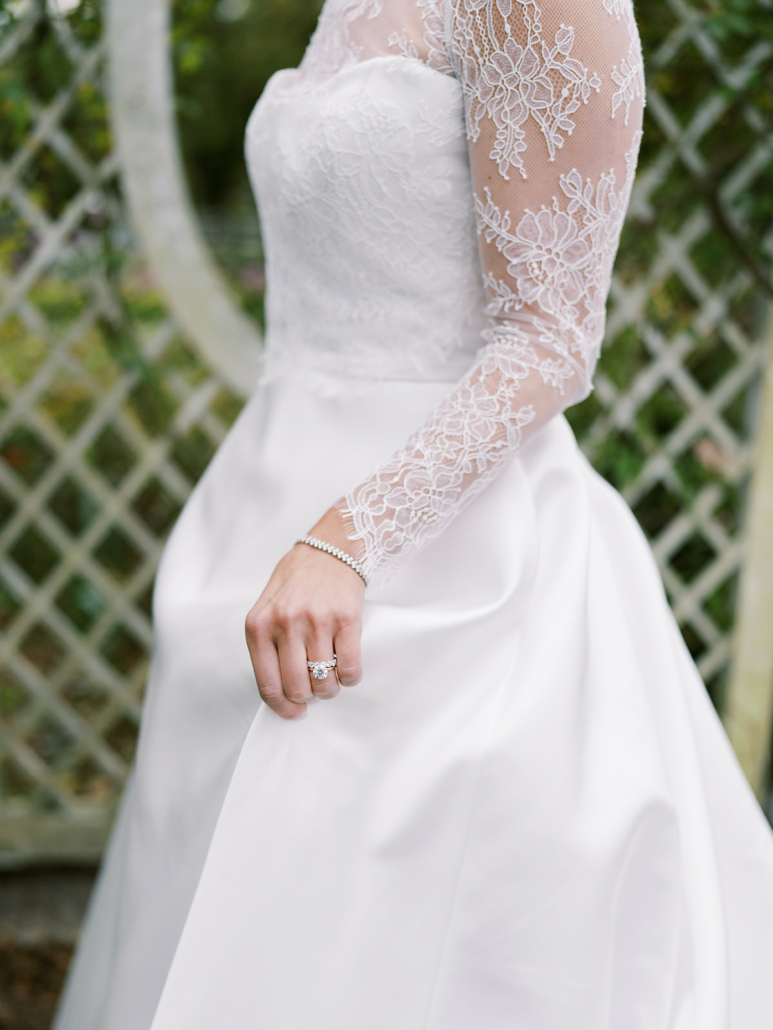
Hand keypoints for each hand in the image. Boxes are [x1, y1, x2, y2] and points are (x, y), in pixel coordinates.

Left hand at [245, 505, 365, 719]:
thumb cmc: (297, 582)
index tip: (293, 713)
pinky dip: (350, 678)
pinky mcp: (347, 620)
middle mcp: (286, 624)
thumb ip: (268, 645)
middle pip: (297, 687)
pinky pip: (350, 668)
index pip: (268, 684)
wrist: (330, 549)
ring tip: (330, 679)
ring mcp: (317, 621)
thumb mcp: (268, 608)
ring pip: (324, 682)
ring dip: (329, 689)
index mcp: (259, 625)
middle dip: (307, 697)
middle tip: (314, 691)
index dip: (282, 707)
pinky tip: (347, 670)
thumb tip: (281, 692)